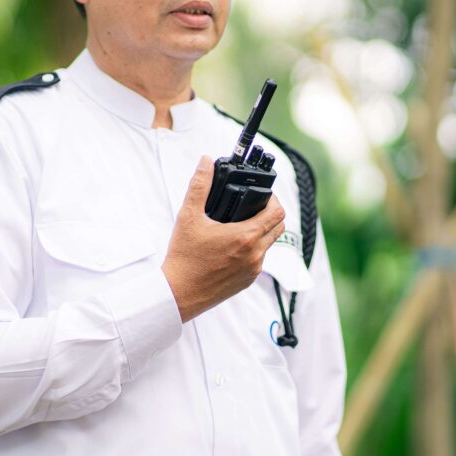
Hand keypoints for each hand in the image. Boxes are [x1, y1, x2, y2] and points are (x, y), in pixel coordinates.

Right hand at [161, 155, 285, 321]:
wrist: (177, 293)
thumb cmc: (183, 257)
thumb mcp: (188, 216)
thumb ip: (199, 185)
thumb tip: (206, 162)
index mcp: (246, 236)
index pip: (277, 212)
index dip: (273, 199)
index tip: (261, 194)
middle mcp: (255, 254)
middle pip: (278, 227)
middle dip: (270, 214)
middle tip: (252, 207)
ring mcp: (253, 270)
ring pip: (269, 244)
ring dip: (262, 232)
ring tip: (241, 224)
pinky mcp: (247, 281)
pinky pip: (259, 260)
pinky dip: (253, 249)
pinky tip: (234, 245)